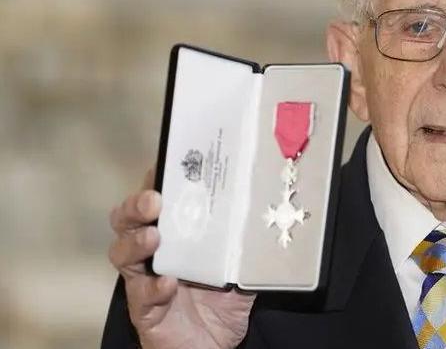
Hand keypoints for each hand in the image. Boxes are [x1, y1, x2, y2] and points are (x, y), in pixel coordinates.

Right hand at [108, 168, 255, 348]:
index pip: (157, 200)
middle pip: (128, 221)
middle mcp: (153, 252)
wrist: (215, 345)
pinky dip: (153, 288)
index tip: (164, 164)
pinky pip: (141, 296)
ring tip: (154, 237)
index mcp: (174, 234)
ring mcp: (143, 280)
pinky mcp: (145, 311)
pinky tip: (168, 283)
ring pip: (123, 254)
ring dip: (136, 242)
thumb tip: (273, 216)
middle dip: (136, 206)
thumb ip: (250, 243)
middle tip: (153, 199)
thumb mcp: (242, 266)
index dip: (156, 180)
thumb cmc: (222, 300)